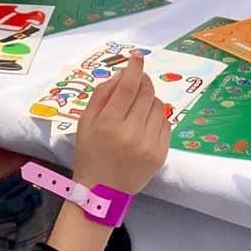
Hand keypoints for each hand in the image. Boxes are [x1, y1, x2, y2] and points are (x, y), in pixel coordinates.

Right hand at [73, 52, 170, 195]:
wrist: (101, 193)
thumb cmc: (90, 154)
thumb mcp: (85, 122)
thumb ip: (101, 95)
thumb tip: (122, 74)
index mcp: (109, 124)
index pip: (127, 87)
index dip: (134, 68)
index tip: (137, 57)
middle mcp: (131, 133)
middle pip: (146, 93)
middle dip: (143, 83)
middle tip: (137, 83)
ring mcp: (148, 145)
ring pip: (158, 107)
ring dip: (150, 101)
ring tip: (137, 109)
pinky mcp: (161, 155)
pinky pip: (165, 124)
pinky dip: (156, 119)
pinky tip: (144, 125)